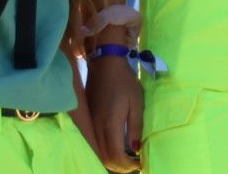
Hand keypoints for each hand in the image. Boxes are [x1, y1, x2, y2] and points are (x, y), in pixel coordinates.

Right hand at [88, 54, 143, 171]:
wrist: (105, 63)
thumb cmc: (124, 81)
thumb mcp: (137, 102)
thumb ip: (136, 127)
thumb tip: (136, 149)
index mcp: (110, 124)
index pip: (115, 155)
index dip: (127, 165)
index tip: (139, 164)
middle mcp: (97, 127)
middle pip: (105, 158)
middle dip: (120, 166)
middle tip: (134, 165)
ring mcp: (90, 124)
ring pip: (98, 153)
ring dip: (111, 160)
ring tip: (126, 159)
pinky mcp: (88, 120)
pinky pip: (94, 143)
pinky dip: (104, 152)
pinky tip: (114, 148)